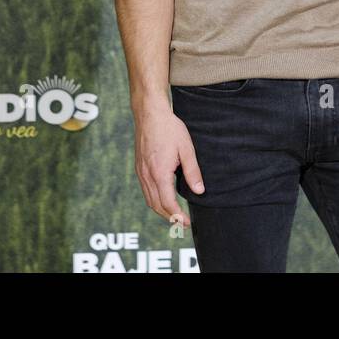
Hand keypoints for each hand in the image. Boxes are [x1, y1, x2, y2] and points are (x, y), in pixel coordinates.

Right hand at [134, 104, 203, 226]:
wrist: (150, 114)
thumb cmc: (169, 129)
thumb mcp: (186, 148)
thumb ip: (193, 171)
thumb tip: (199, 191)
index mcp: (159, 173)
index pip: (168, 203)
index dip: (177, 216)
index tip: (186, 223)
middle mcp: (147, 175)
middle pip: (156, 205)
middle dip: (169, 218)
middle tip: (182, 224)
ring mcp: (141, 172)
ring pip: (149, 199)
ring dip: (161, 210)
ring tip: (174, 215)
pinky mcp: (139, 167)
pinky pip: (146, 190)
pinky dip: (154, 200)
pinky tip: (163, 198)